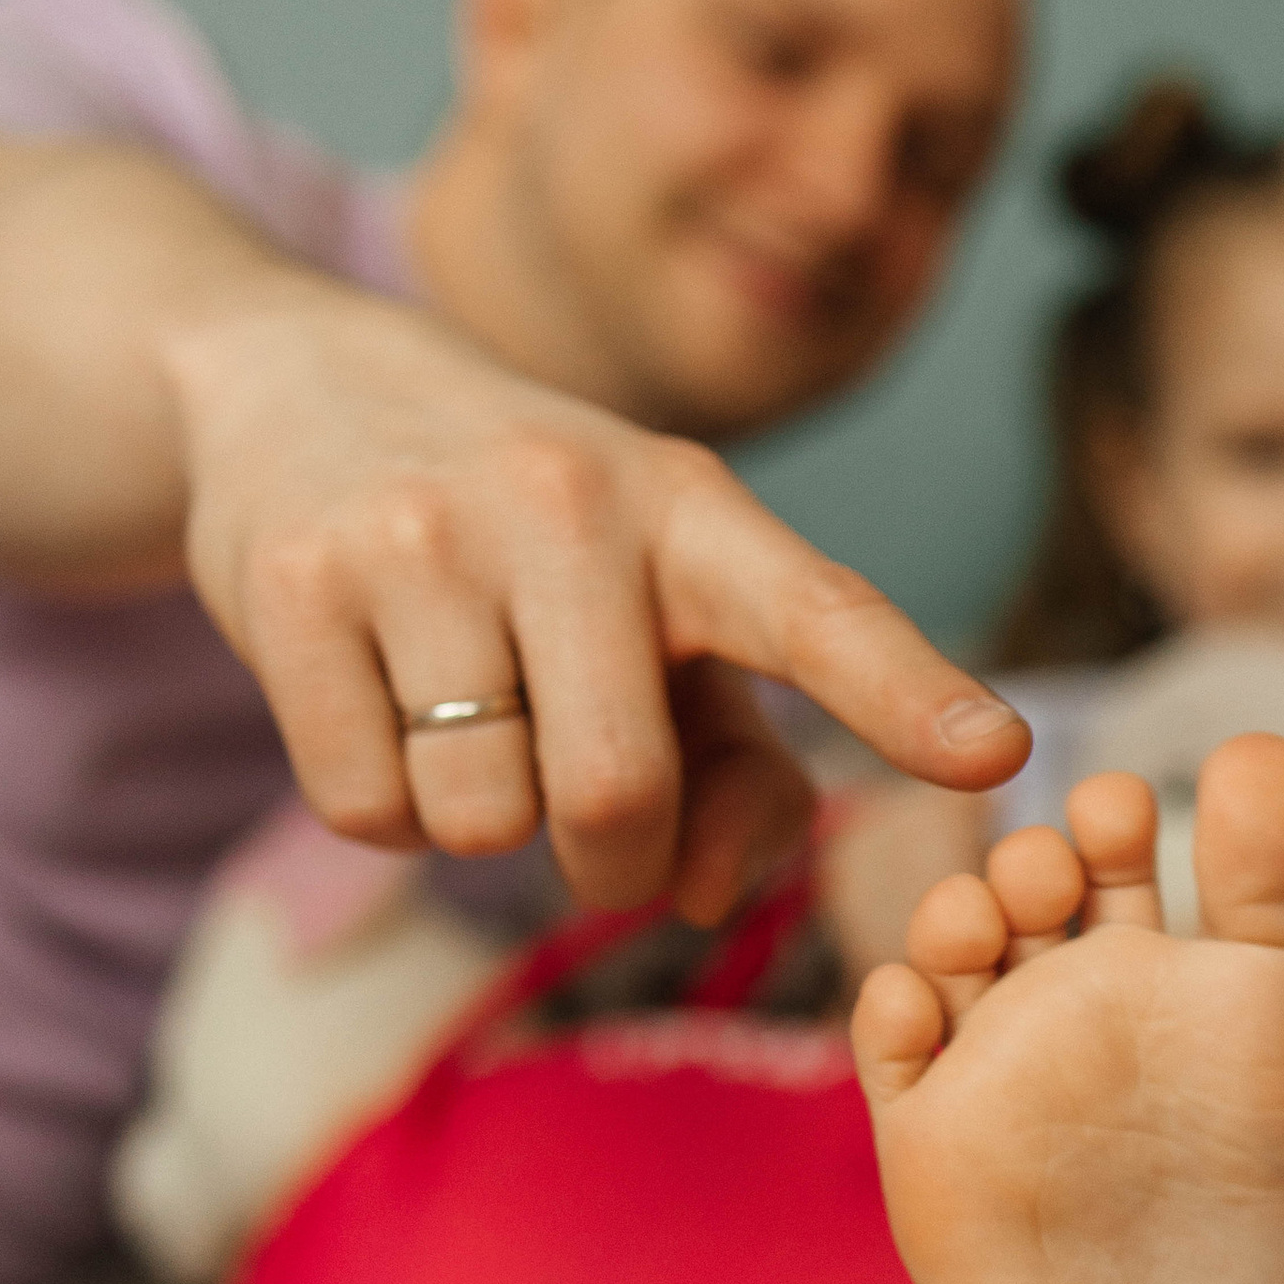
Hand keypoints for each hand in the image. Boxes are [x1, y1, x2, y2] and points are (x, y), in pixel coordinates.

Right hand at [167, 284, 1028, 922]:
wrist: (302, 385)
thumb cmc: (539, 549)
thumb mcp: (665, 615)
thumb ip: (741, 769)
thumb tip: (694, 897)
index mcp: (694, 508)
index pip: (817, 610)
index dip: (907, 693)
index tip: (996, 752)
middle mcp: (566, 501)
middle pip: (617, 795)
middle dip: (611, 860)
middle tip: (592, 815)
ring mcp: (419, 534)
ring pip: (483, 818)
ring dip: (489, 825)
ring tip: (474, 717)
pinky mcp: (288, 583)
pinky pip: (369, 808)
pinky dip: (389, 808)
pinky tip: (384, 707)